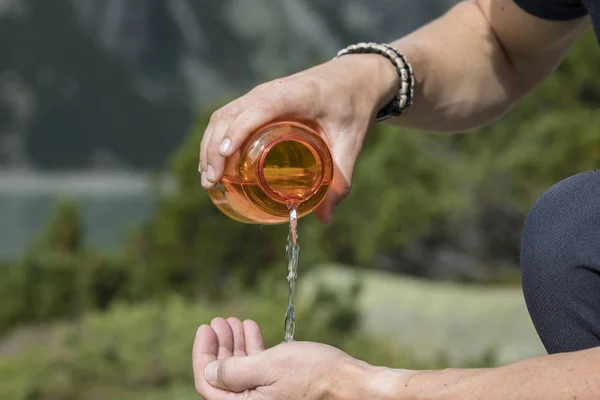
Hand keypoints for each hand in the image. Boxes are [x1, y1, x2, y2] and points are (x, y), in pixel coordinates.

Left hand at [193, 318, 394, 399]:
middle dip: (219, 346)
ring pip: (240, 370)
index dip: (203, 355)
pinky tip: (251, 329)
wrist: (351, 383)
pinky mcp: (280, 389)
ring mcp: (267, 397)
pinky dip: (253, 349)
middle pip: (223, 376)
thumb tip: (209, 370)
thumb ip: (234, 372)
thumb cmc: (314, 375)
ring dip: (235, 344)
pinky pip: (258, 370)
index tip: (205, 328)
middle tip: (218, 322)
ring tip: (233, 322)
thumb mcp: (269, 367)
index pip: (209, 383)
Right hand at [198, 54, 396, 223]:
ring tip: (208, 179)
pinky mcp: (258, 99)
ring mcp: (261, 93)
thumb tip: (325, 219)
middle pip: (231, 114)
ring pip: (224, 114)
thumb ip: (340, 180)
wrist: (355, 77)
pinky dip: (216, 137)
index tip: (224, 155)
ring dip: (210, 144)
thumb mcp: (351, 142)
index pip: (259, 108)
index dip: (238, 129)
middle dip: (214, 147)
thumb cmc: (353, 108)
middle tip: (212, 181)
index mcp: (296, 95)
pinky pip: (229, 115)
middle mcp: (272, 90)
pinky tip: (215, 163)